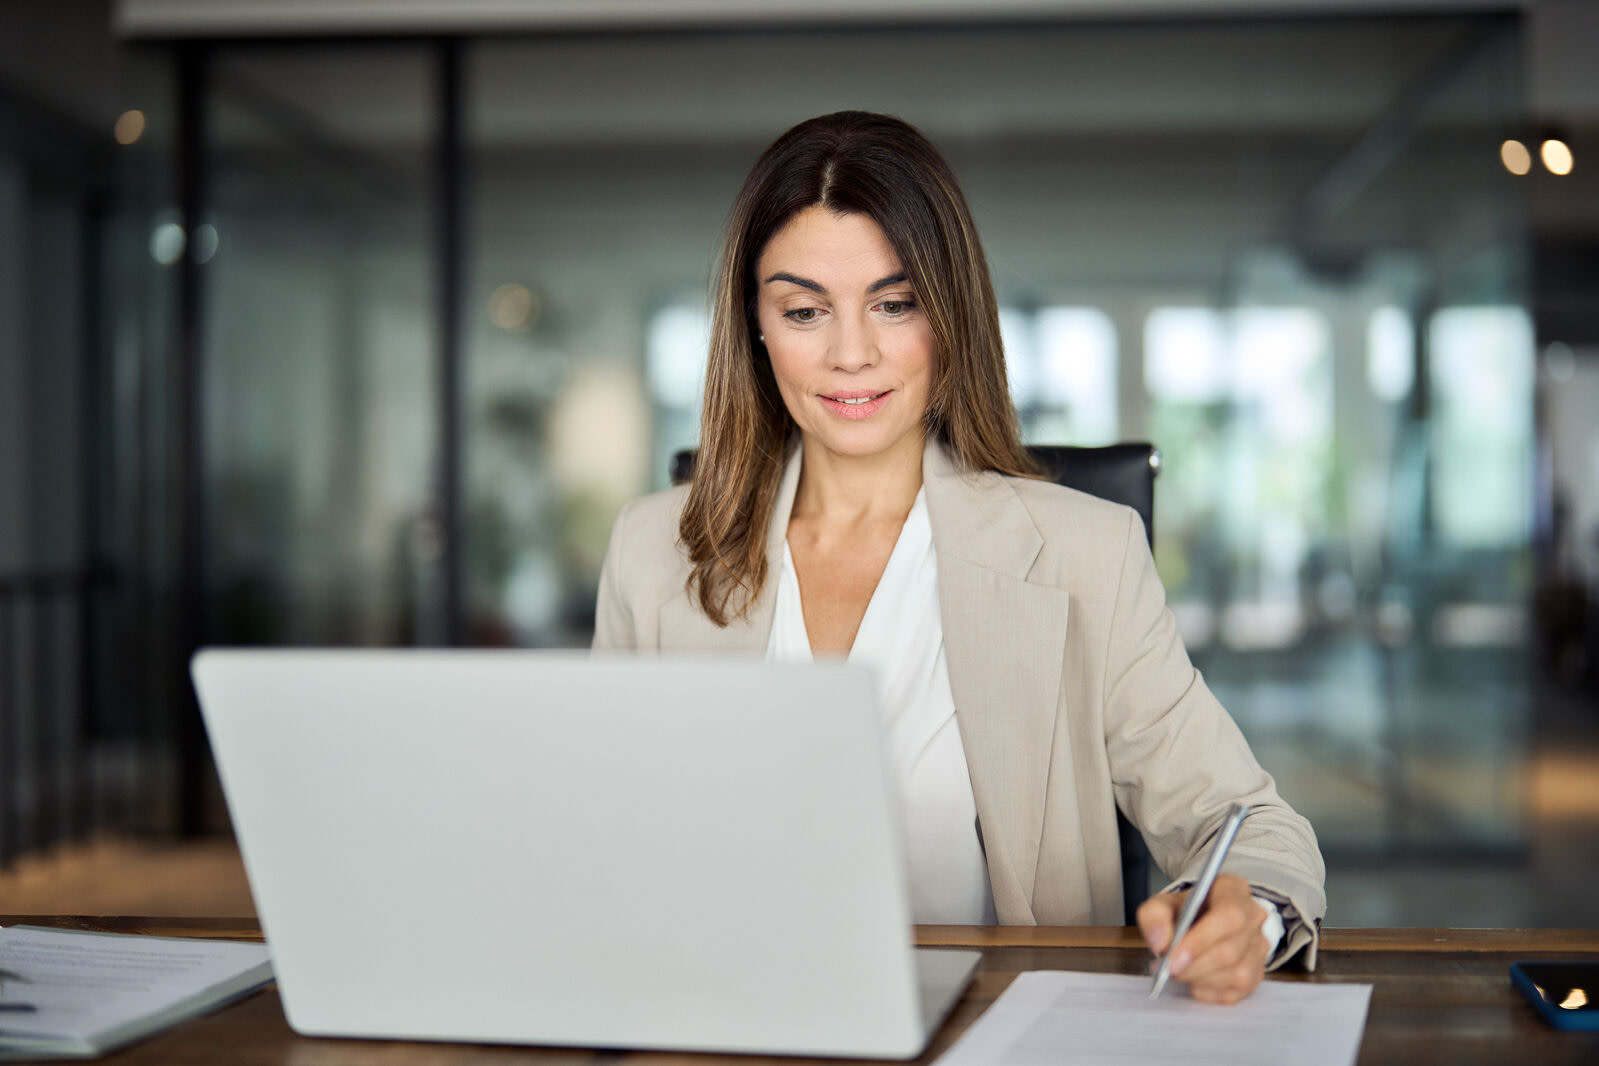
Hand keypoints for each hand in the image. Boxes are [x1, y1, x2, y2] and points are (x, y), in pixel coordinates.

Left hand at [1136, 873, 1267, 1004]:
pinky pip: (1237, 991)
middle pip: (1231, 951)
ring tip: (1179, 972)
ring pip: (1237, 974)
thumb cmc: (1185, 911)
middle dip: (1194, 966)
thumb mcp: (1163, 903)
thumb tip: (1159, 942)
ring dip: (1201, 980)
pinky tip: (1195, 980)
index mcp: (1233, 890)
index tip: (1173, 957)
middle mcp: (1254, 917)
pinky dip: (1210, 991)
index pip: (1228, 916)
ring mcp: (1260, 946)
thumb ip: (1154, 916)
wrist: (1200, 921)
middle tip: (1168, 969)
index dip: (1201, 941)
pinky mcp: (1258, 973)